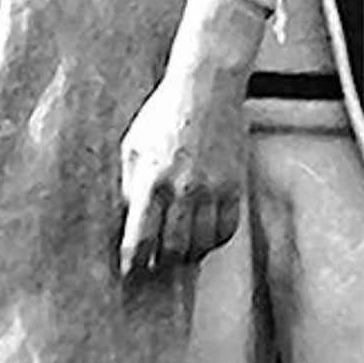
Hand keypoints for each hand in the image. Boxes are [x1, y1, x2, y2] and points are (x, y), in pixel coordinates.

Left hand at [118, 52, 247, 278]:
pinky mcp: (234, 188)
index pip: (141, 234)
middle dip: (160, 261)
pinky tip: (201, 240)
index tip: (129, 270)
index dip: (134, 258)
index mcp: (152, 178)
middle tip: (153, 265)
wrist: (206, 92)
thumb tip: (130, 215)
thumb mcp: (132, 144)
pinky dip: (212, 242)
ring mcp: (212, 191)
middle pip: (173, 246)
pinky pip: (226, 230)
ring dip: (186, 255)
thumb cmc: (163, 114)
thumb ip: (130, 182)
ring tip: (175, 255)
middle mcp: (183, 190)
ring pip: (201, 244)